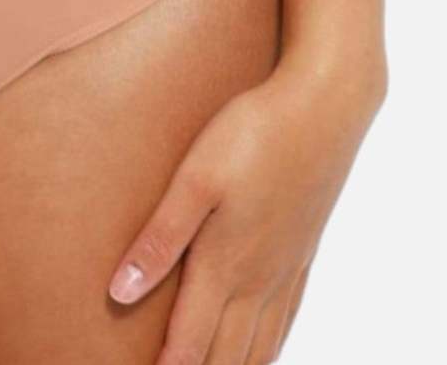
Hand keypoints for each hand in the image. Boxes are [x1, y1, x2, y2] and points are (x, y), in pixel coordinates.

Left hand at [108, 55, 385, 363]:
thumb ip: (161, 237)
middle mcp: (259, 278)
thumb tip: (121, 292)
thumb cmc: (254, 132)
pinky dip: (269, 349)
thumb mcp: (196, 178)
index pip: (190, 341)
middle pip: (226, 354)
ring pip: (259, 345)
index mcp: (225, 264)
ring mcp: (286, 268)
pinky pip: (286, 321)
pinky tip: (262, 353)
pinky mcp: (303, 252)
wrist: (326, 107)